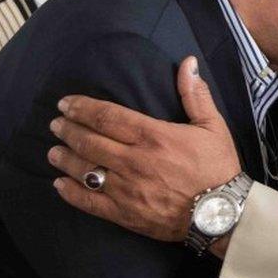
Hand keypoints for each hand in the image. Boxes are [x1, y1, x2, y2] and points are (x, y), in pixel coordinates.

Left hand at [48, 56, 241, 243]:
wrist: (223, 215)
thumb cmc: (218, 167)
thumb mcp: (212, 125)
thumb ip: (195, 93)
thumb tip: (188, 62)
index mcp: (152, 136)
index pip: (107, 117)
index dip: (82, 108)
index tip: (66, 103)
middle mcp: (133, 161)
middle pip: (89, 141)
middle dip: (68, 130)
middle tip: (55, 124)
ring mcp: (126, 189)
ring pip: (85, 170)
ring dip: (65, 158)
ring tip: (53, 151)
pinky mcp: (125, 214)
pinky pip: (90, 202)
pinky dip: (71, 193)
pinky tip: (60, 184)